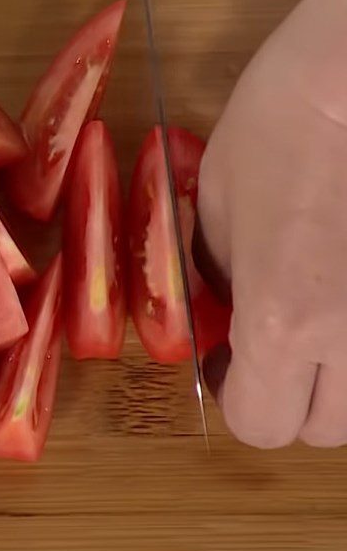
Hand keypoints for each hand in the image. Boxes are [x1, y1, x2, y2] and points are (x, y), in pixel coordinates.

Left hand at [198, 0, 346, 448]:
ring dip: (336, 380)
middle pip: (323, 430)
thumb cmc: (279, 121)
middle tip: (269, 343)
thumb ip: (217, 278)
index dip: (233, 397)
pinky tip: (346, 290)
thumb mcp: (216, 202)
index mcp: (282, 320)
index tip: (223, 362)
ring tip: (318, 318)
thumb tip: (220, 318)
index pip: (258, 424)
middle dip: (287, 395)